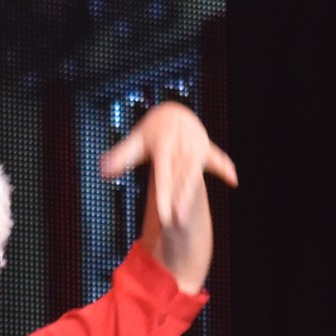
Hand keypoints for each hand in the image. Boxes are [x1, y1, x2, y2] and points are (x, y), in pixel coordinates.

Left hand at [98, 101, 237, 229]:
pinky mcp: (206, 149)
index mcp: (163, 148)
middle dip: (180, 201)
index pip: (163, 177)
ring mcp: (195, 148)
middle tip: (177, 223)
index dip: (164, 197)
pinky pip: (217, 159)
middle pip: (181, 180)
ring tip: (187, 219)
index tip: (163, 216)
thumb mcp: (135, 142)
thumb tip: (103, 170)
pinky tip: (233, 180)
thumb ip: (120, 156)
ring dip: (192, 195)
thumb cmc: (152, 131)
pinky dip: (225, 167)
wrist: (172, 113)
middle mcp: (181, 149)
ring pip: (194, 176)